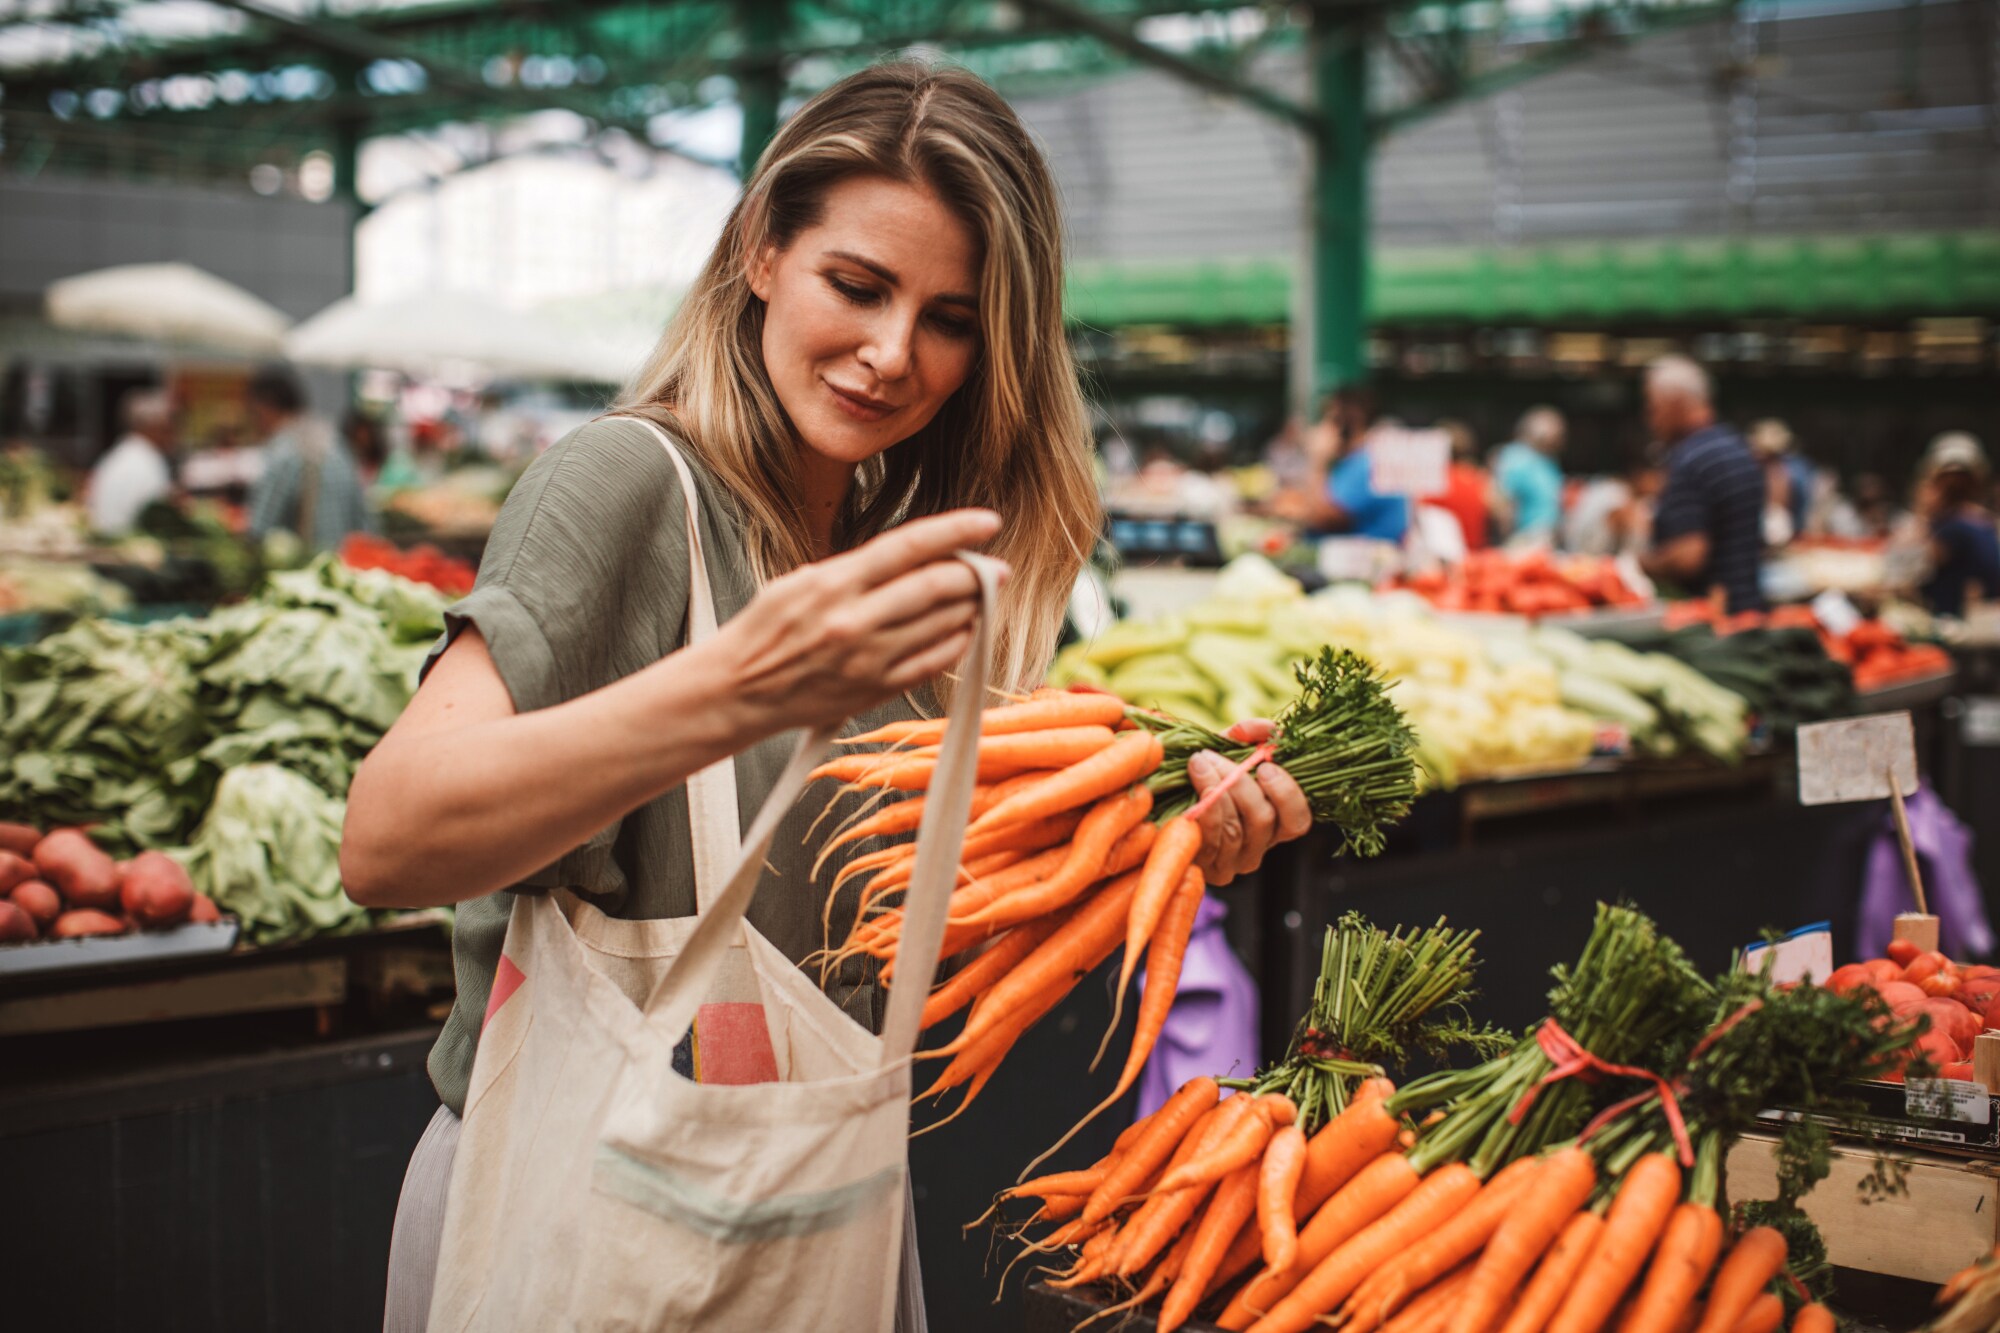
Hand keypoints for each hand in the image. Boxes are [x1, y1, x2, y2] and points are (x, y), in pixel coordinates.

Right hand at [707, 508, 1004, 732]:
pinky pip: (934, 663)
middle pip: (936, 587)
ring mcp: (868, 659)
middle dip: (976, 575)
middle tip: (996, 569)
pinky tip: (964, 631)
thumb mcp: (801, 581)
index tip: (988, 522)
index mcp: (834, 583)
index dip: (955, 530)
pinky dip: (958, 643)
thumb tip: (913, 557)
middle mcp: (855, 621)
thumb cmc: (766, 630)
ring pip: (943, 625)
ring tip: (981, 598)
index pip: (908, 546)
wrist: (738, 690)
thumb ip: (856, 569)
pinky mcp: (876, 689)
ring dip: (972, 608)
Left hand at [1185, 720, 1312, 886]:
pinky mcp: (1207, 870)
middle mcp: (1258, 847)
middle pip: (1263, 820)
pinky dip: (1201, 811)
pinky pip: (1209, 841)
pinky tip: (1190, 790)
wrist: (1158, 802)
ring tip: (1197, 763)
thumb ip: (1249, 736)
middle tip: (1212, 757)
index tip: (1265, 767)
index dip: (1287, 794)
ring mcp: (1233, 863)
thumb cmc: (1200, 775)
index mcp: (1274, 822)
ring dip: (1214, 791)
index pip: (1297, 820)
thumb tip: (1268, 728)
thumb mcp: (1225, 750)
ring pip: (1234, 830)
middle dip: (1239, 783)